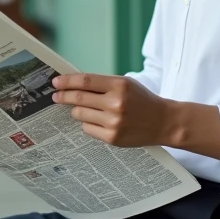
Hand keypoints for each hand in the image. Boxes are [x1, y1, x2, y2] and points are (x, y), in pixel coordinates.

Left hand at [51, 73, 171, 146]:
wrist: (163, 122)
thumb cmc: (142, 100)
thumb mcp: (125, 84)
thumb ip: (102, 84)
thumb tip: (73, 85)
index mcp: (119, 86)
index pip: (85, 81)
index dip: (67, 81)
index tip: (56, 82)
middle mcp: (116, 104)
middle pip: (79, 98)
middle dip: (63, 96)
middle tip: (56, 96)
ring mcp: (114, 122)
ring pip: (80, 114)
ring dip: (76, 111)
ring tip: (81, 109)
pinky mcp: (112, 137)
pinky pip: (88, 128)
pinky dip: (87, 123)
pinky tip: (97, 121)